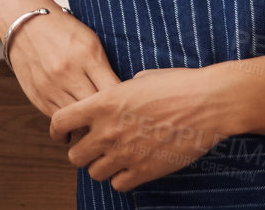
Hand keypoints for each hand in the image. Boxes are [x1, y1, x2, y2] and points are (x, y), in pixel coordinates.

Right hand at [5, 9, 121, 118]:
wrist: (24, 23)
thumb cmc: (62, 30)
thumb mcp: (90, 41)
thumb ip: (104, 69)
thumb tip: (120, 99)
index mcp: (87, 54)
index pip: (113, 91)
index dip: (123, 102)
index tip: (127, 105)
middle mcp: (68, 72)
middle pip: (96, 109)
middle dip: (106, 116)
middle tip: (114, 119)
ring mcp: (50, 86)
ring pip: (77, 119)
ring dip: (87, 123)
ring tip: (95, 122)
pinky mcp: (37, 96)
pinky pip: (59, 118)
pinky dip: (69, 121)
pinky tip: (76, 119)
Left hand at [49, 67, 240, 192]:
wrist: (207, 103)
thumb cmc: (177, 85)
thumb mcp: (139, 79)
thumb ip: (117, 94)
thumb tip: (113, 99)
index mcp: (103, 103)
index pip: (60, 121)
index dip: (57, 129)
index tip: (62, 133)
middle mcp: (108, 131)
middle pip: (74, 155)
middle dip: (81, 152)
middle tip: (93, 147)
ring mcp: (125, 154)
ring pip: (94, 173)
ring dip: (101, 166)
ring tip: (115, 157)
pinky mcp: (145, 171)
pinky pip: (118, 185)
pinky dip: (121, 178)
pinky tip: (132, 167)